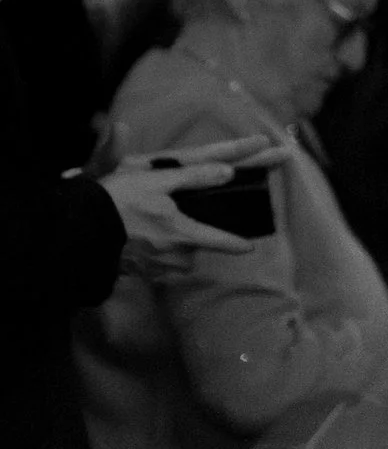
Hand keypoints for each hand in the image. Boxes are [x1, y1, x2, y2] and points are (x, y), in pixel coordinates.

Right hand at [102, 156, 263, 269]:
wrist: (79, 230)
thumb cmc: (118, 201)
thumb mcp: (157, 180)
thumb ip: (194, 176)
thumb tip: (228, 173)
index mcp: (182, 233)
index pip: (219, 241)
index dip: (235, 244)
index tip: (248, 248)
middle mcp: (173, 257)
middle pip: (194, 249)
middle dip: (189, 238)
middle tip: (172, 221)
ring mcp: (155, 269)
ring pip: (175, 259)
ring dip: (170, 248)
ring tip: (150, 229)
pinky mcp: (138, 275)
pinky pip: (156, 267)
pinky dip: (151, 256)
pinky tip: (137, 241)